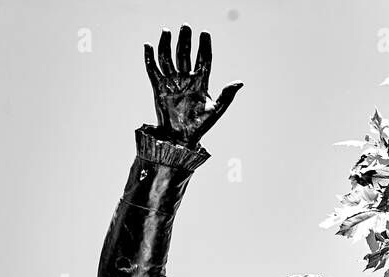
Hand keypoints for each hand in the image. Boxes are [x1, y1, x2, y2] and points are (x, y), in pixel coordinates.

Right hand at [144, 25, 241, 146]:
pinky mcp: (158, 88)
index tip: (205, 33)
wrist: (181, 138)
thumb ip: (227, 95)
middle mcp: (186, 80)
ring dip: (167, 45)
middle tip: (186, 26)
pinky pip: (153, 70)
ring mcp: (172, 83)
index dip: (204, 46)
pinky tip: (148, 45)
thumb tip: (240, 82)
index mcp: (201, 83)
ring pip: (168, 58)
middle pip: (186, 55)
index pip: (204, 60)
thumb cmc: (200, 126)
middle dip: (186, 40)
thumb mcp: (216, 110)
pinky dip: (149, 58)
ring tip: (167, 31)